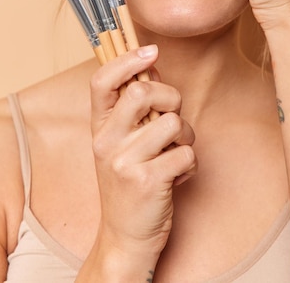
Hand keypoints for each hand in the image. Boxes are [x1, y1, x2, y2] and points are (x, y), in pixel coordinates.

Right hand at [90, 45, 196, 259]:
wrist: (124, 238)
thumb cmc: (129, 182)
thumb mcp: (120, 143)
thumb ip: (132, 109)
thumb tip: (152, 68)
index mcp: (99, 127)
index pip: (101, 81)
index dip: (127, 59)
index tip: (151, 51)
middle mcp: (106, 141)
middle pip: (143, 93)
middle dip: (170, 97)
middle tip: (172, 114)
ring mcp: (124, 162)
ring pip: (172, 123)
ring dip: (185, 136)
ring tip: (175, 153)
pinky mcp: (147, 182)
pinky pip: (186, 153)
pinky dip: (191, 164)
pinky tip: (178, 176)